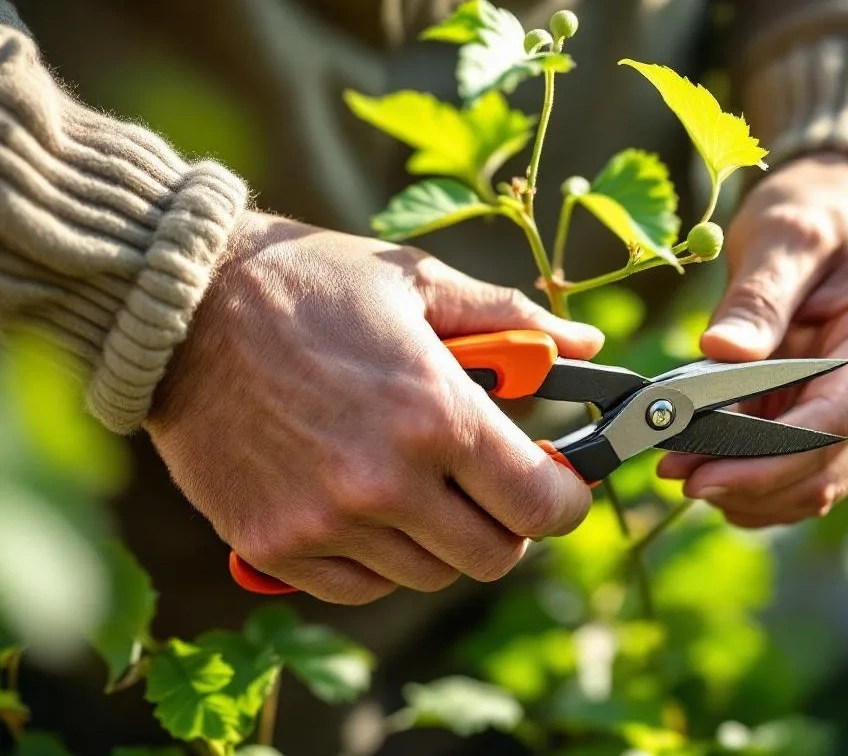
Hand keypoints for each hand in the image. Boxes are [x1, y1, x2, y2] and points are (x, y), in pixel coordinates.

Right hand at [147, 212, 603, 603]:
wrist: (180, 304)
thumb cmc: (308, 284)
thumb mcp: (418, 283)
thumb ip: (510, 319)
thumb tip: (585, 343)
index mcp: (436, 414)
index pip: (543, 505)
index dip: (565, 501)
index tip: (559, 485)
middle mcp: (386, 481)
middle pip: (495, 556)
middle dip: (509, 523)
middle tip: (491, 485)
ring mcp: (326, 522)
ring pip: (430, 575)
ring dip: (442, 539)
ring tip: (421, 482)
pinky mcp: (274, 547)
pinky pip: (360, 588)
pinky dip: (379, 560)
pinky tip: (368, 507)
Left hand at [658, 154, 847, 526]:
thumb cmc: (824, 218)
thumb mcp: (787, 234)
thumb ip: (758, 295)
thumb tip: (720, 351)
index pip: (833, 425)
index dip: (766, 460)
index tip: (701, 471)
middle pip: (824, 470)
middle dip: (745, 482)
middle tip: (671, 471)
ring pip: (815, 488)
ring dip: (748, 492)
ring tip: (681, 468)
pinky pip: (806, 478)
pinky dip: (758, 485)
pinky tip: (711, 470)